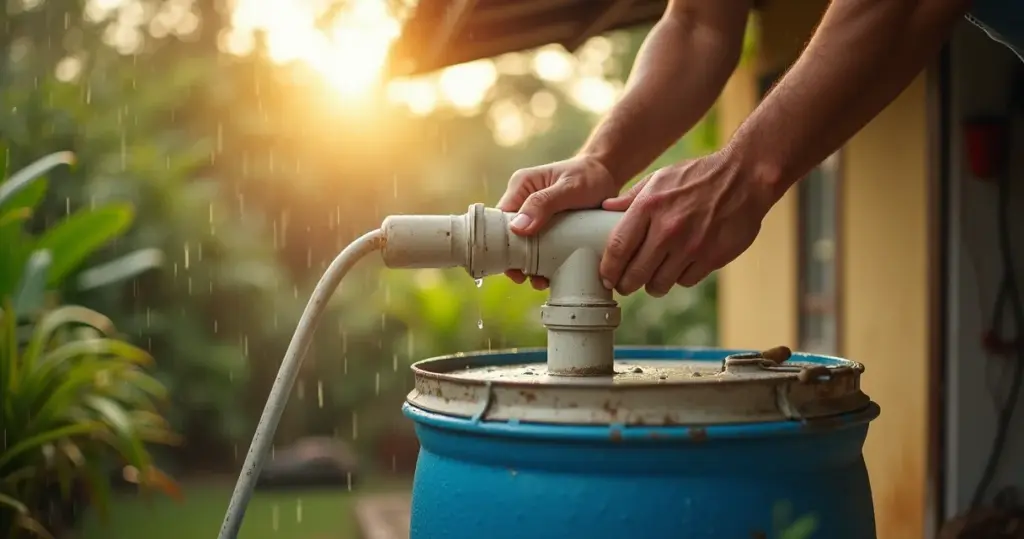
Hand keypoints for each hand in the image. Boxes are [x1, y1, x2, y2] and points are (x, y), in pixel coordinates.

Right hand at [496, 155, 620, 288]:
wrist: (607, 174)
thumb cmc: (588, 176)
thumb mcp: (568, 188)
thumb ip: (543, 203)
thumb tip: (517, 228)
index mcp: (521, 186)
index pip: (500, 218)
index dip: (503, 243)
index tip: (512, 266)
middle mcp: (524, 201)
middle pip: (510, 236)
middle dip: (516, 260)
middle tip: (525, 278)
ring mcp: (535, 216)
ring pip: (524, 245)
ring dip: (529, 265)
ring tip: (540, 281)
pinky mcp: (547, 226)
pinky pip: (539, 247)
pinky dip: (542, 263)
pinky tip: (550, 275)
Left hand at [599, 150, 775, 296]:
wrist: (744, 177)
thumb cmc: (698, 176)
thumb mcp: (660, 178)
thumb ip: (631, 197)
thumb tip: (605, 208)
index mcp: (649, 207)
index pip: (617, 249)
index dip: (608, 270)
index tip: (606, 277)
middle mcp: (667, 229)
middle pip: (635, 275)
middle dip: (626, 285)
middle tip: (626, 284)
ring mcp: (691, 246)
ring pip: (659, 284)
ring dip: (654, 284)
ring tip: (654, 275)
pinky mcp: (712, 258)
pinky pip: (685, 281)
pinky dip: (680, 277)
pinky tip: (681, 265)